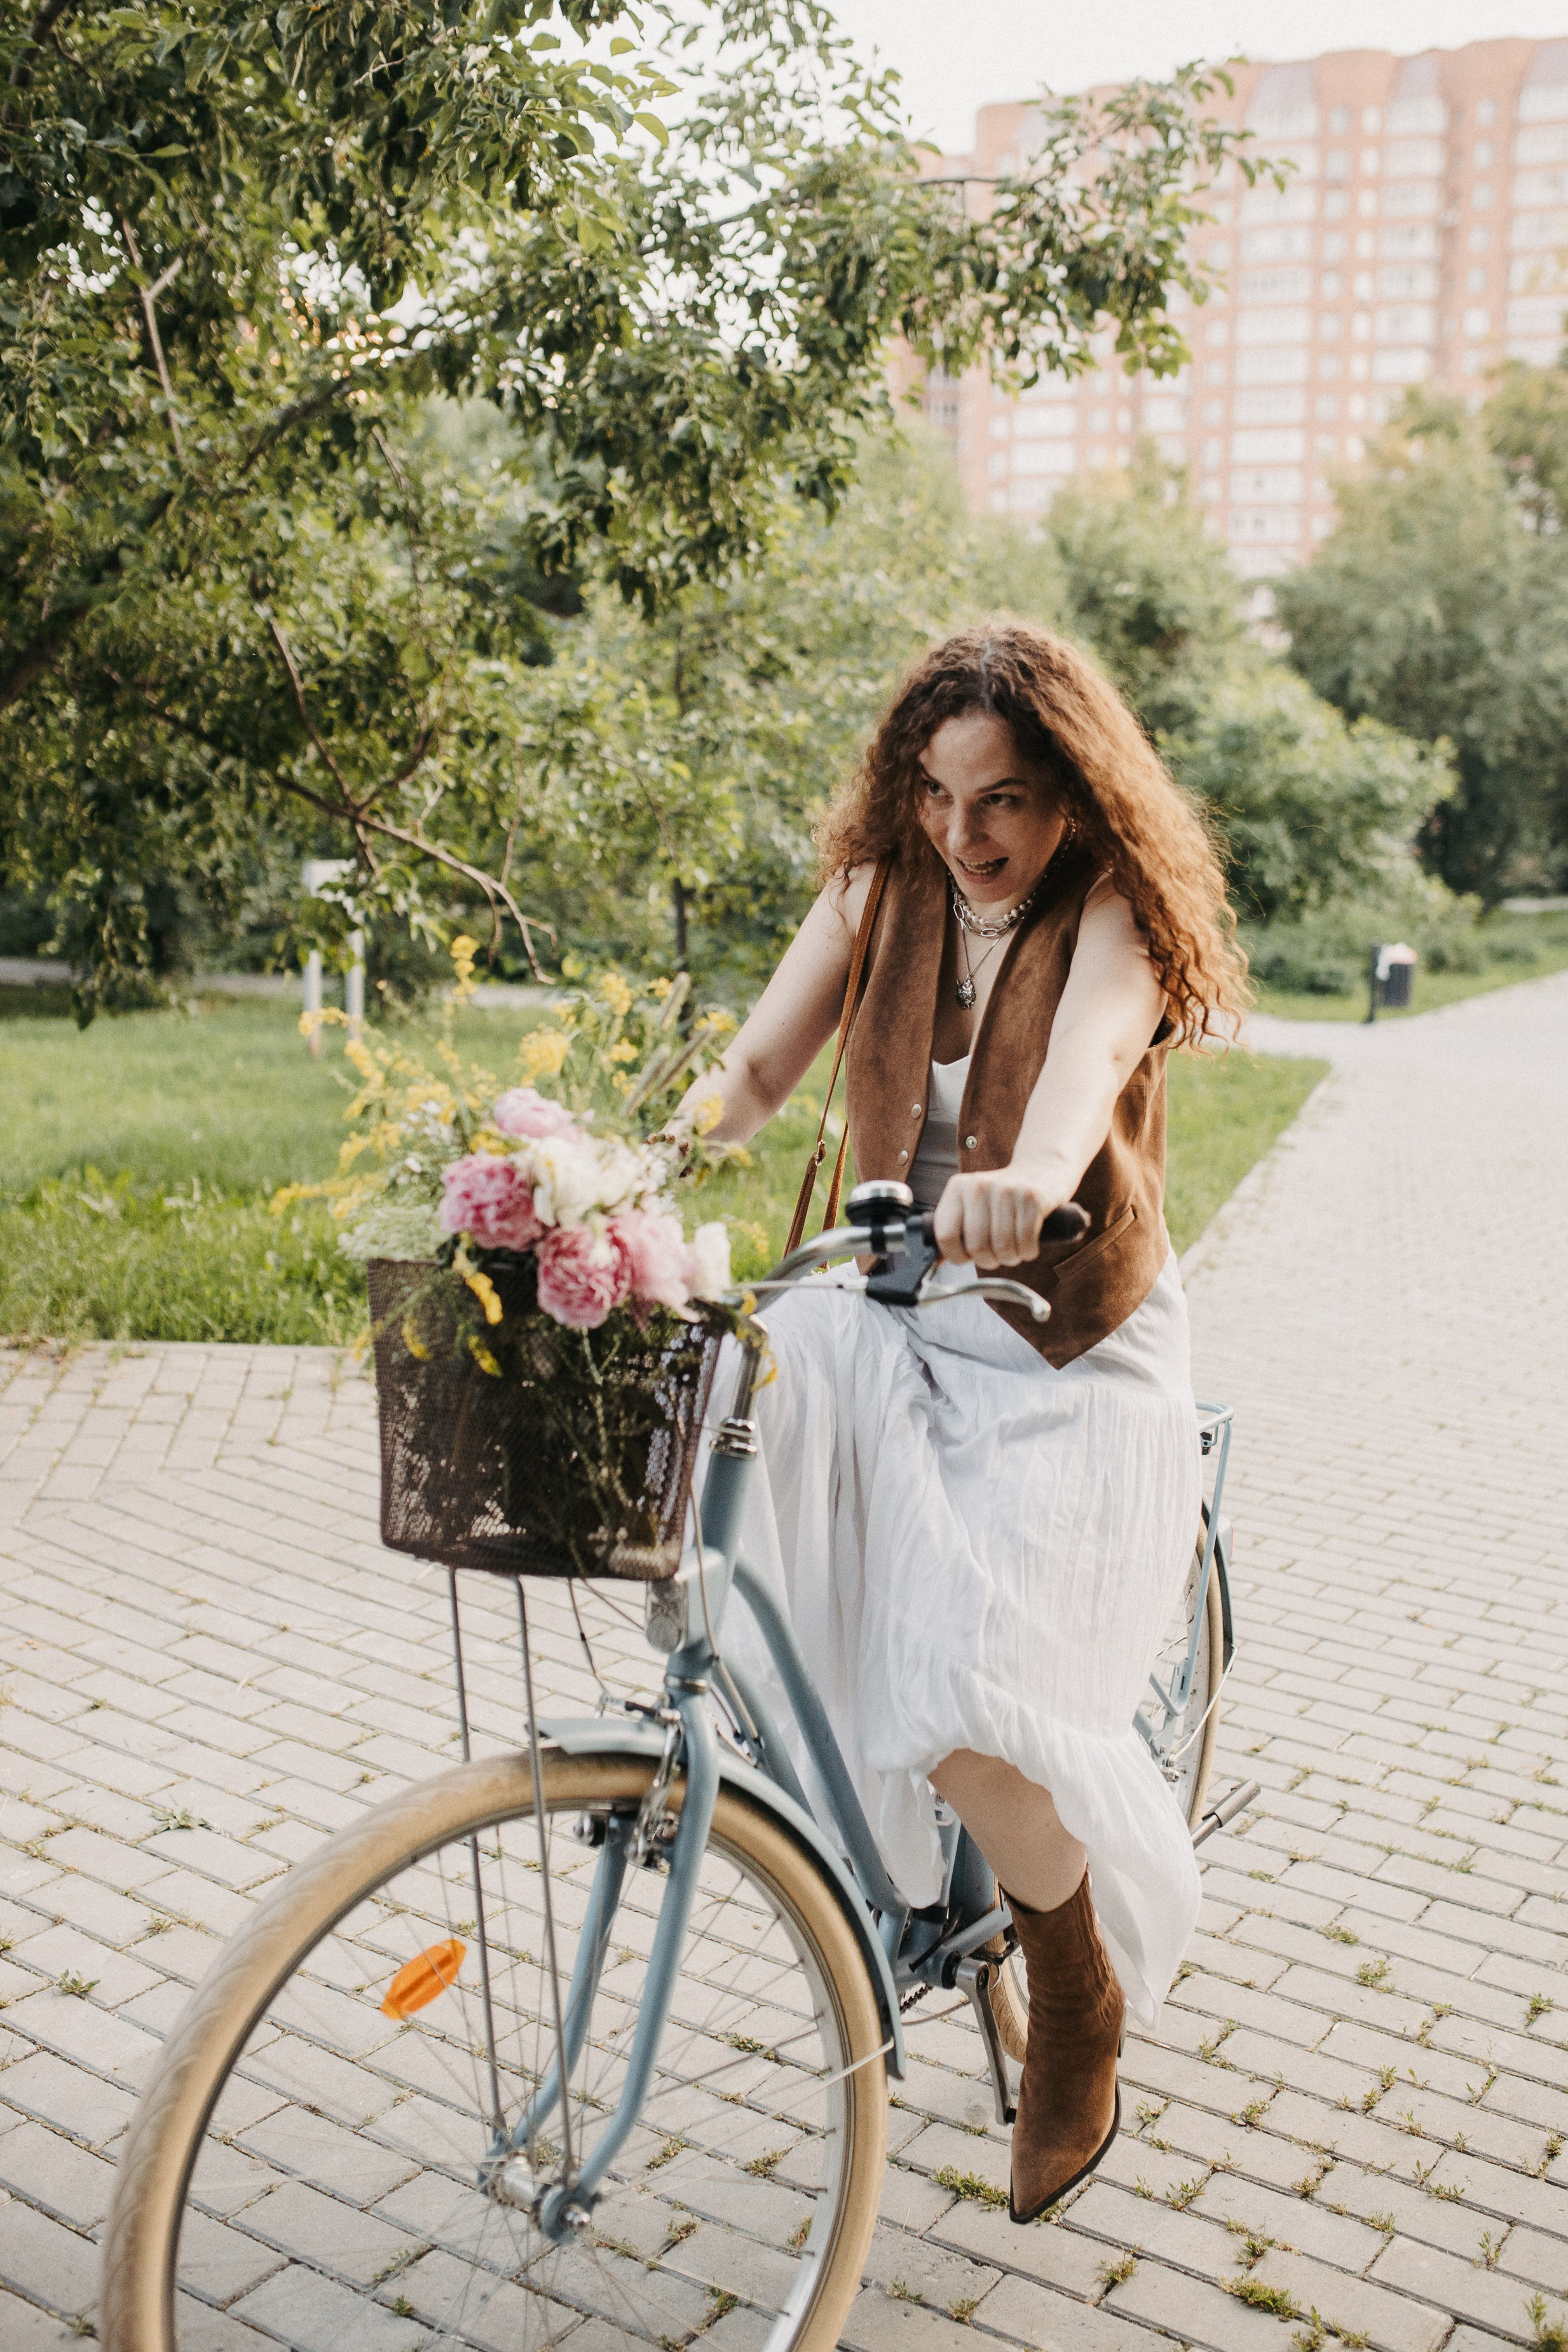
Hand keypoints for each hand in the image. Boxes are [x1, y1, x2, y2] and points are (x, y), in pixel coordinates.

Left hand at [933, 1161, 1073, 1269]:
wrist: (1041, 1169)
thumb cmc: (1003, 1197)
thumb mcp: (972, 1202)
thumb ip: (955, 1225)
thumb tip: (939, 1259)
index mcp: (958, 1188)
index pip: (945, 1235)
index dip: (957, 1256)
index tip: (968, 1257)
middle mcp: (979, 1186)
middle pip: (977, 1247)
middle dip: (989, 1261)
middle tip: (998, 1255)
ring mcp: (1006, 1190)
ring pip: (1003, 1248)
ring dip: (1011, 1258)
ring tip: (1014, 1249)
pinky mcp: (1032, 1198)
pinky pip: (1026, 1242)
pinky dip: (1028, 1252)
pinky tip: (1028, 1244)